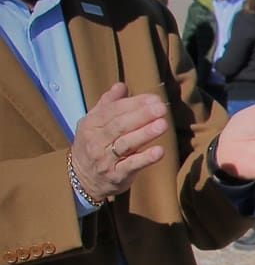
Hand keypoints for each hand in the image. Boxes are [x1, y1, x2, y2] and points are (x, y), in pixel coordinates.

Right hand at [69, 83, 169, 199]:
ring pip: (126, 144)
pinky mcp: (116, 175)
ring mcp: (105, 159)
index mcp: (90, 125)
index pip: (113, 111)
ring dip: (145, 134)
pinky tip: (159, 151)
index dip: (134, 104)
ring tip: (162, 125)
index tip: (154, 99)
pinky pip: (131, 166)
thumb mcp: (94, 123)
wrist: (82, 178)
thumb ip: (109, 104)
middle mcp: (96, 141)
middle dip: (141, 115)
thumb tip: (121, 86)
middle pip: (120, 125)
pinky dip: (146, 158)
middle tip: (161, 108)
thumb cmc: (94, 145)